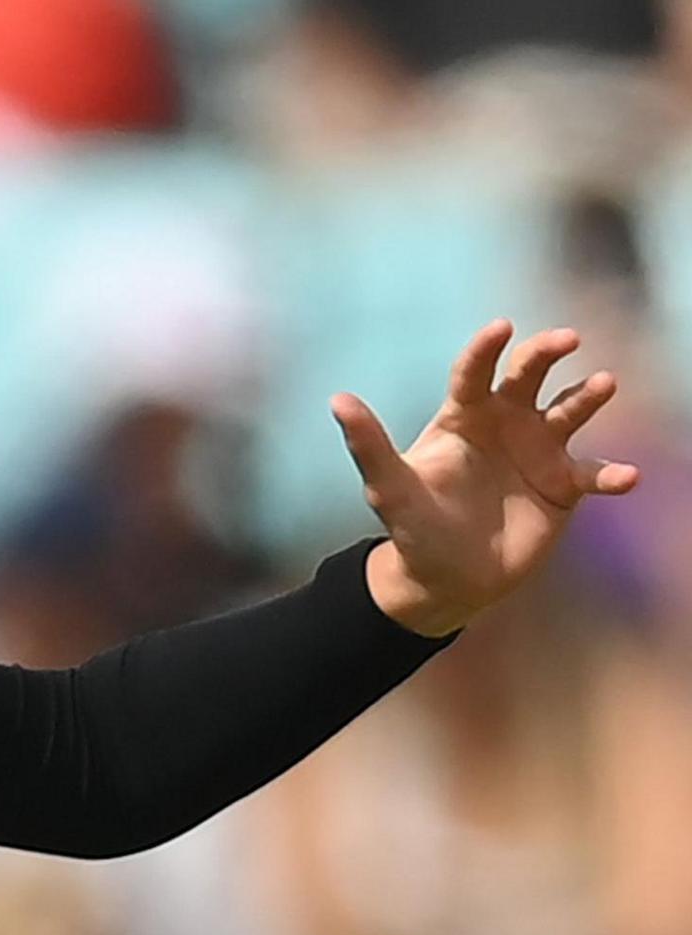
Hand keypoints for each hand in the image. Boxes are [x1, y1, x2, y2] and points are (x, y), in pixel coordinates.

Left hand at [333, 321, 639, 636]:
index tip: (502, 327)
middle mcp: (504, 424)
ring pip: (568, 413)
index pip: (474, 373)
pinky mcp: (563, 487)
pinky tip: (625, 478)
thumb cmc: (414, 527)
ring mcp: (538, 452)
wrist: (446, 579)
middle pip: (528, 377)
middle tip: (566, 338)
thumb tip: (338, 400)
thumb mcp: (388, 487)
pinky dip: (610, 475)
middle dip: (546, 354)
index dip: (486, 349)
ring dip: (586, 397)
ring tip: (603, 384)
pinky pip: (593, 474)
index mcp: (462, 418)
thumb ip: (368, 444)